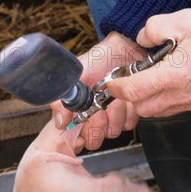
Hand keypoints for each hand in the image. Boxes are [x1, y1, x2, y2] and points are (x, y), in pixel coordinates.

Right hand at [51, 32, 140, 149]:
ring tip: (114, 96)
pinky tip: (126, 97)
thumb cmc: (98, 60)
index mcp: (77, 113)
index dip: (82, 133)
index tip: (87, 118)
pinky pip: (129, 123)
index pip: (76, 139)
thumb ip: (63, 100)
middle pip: (94, 140)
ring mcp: (113, 119)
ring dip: (115, 113)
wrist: (124, 50)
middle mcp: (93, 120)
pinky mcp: (130, 115)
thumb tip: (60, 123)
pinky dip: (129, 109)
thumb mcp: (76, 75)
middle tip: (100, 107)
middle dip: (98, 123)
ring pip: (113, 131)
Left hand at [106, 9, 190, 116]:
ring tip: (153, 77)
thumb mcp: (187, 20)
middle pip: (140, 107)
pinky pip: (171, 108)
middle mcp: (178, 96)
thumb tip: (143, 38)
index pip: (132, 91)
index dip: (116, 86)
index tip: (111, 80)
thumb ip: (156, 27)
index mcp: (171, 77)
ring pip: (155, 111)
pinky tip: (170, 80)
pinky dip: (163, 99)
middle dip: (131, 94)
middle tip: (134, 75)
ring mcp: (189, 104)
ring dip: (147, 98)